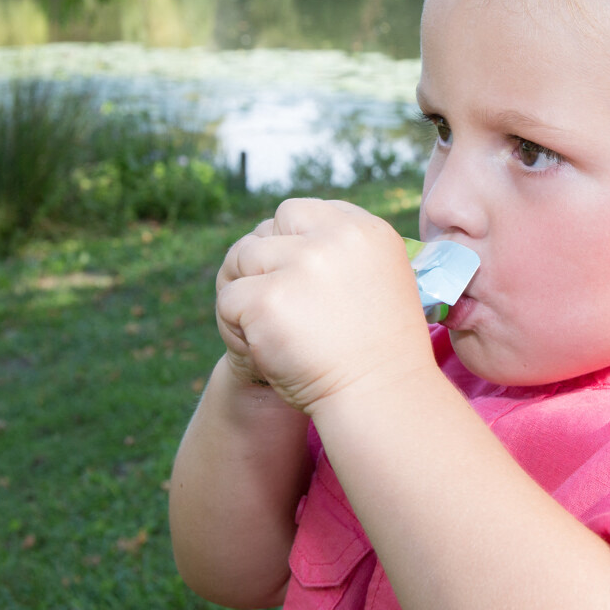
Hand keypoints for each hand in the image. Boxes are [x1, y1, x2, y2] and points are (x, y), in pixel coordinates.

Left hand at [214, 199, 431, 412]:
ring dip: (248, 293)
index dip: (291, 242)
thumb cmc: (379, 348)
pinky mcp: (268, 299)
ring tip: (275, 329)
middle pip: (269, 228)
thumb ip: (344, 252)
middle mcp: (335, 239)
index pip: (304, 212)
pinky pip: (229, 298)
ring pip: (243, 258)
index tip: (296, 277)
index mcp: (367, 231)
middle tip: (278, 302)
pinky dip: (236, 326)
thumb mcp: (380, 281)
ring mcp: (301, 266)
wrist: (381, 397)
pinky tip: (266, 347)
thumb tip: (292, 238)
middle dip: (264, 261)